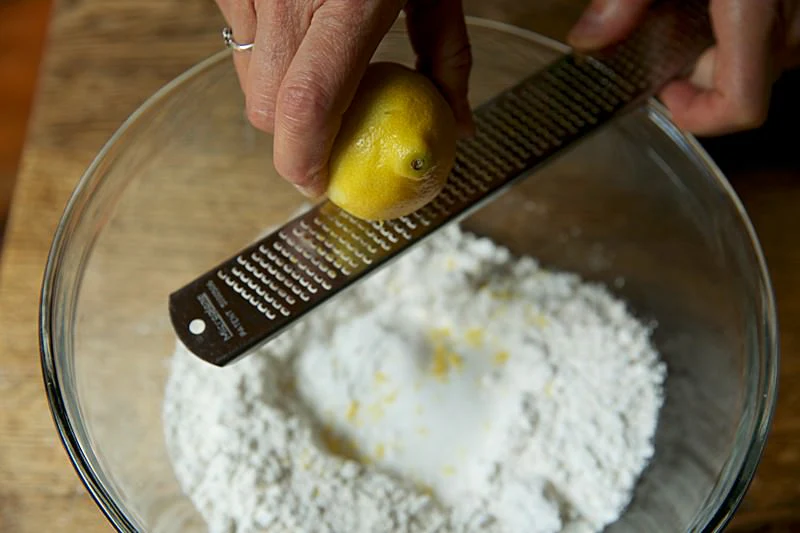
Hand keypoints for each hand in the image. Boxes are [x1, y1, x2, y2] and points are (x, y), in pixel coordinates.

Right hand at [215, 0, 473, 196]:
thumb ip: (448, 59)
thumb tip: (457, 127)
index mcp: (348, 4)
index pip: (306, 107)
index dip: (303, 161)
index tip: (318, 184)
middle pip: (266, 108)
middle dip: (293, 134)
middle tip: (329, 130)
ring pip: (246, 77)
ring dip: (278, 94)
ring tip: (319, 67)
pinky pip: (235, 38)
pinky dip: (264, 51)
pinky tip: (297, 28)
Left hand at [567, 0, 799, 135]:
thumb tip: (588, 41)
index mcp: (756, 11)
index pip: (742, 106)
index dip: (700, 116)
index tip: (665, 95)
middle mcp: (793, 14)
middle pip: (749, 81)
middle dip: (701, 72)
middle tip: (666, 40)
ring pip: (768, 54)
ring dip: (726, 46)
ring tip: (693, 8)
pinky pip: (781, 24)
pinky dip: (749, 23)